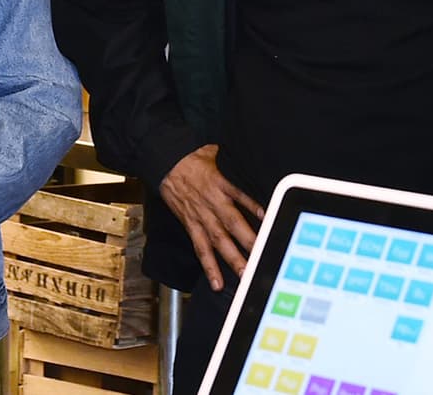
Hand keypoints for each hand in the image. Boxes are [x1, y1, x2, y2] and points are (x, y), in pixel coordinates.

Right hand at [159, 145, 263, 290]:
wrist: (165, 163)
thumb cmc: (192, 157)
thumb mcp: (215, 151)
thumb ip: (233, 157)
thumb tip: (249, 151)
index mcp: (220, 184)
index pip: (240, 197)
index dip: (253, 207)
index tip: (268, 219)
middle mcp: (212, 204)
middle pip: (232, 225)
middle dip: (248, 243)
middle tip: (261, 259)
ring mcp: (201, 217)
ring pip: (218, 242)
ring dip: (231, 260)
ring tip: (244, 276)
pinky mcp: (190, 225)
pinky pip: (200, 248)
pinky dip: (208, 266)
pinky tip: (216, 281)